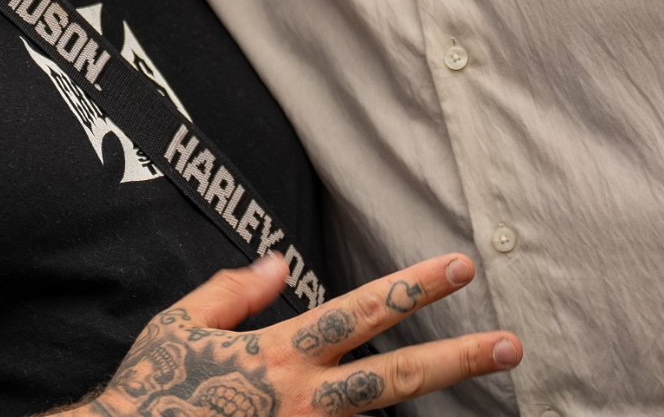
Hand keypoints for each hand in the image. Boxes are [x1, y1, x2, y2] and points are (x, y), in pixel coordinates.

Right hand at [71, 253, 521, 415]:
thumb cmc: (152, 387)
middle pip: (395, 376)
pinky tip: (404, 415)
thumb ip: (233, 291)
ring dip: (428, 399)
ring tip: (478, 375)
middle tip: (511, 345)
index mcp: (277, 353)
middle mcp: (302, 399)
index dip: (414, 287)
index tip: (461, 266)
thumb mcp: (182, 324)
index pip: (361, 312)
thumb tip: (276, 262)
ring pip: (380, 416)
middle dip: (456, 359)